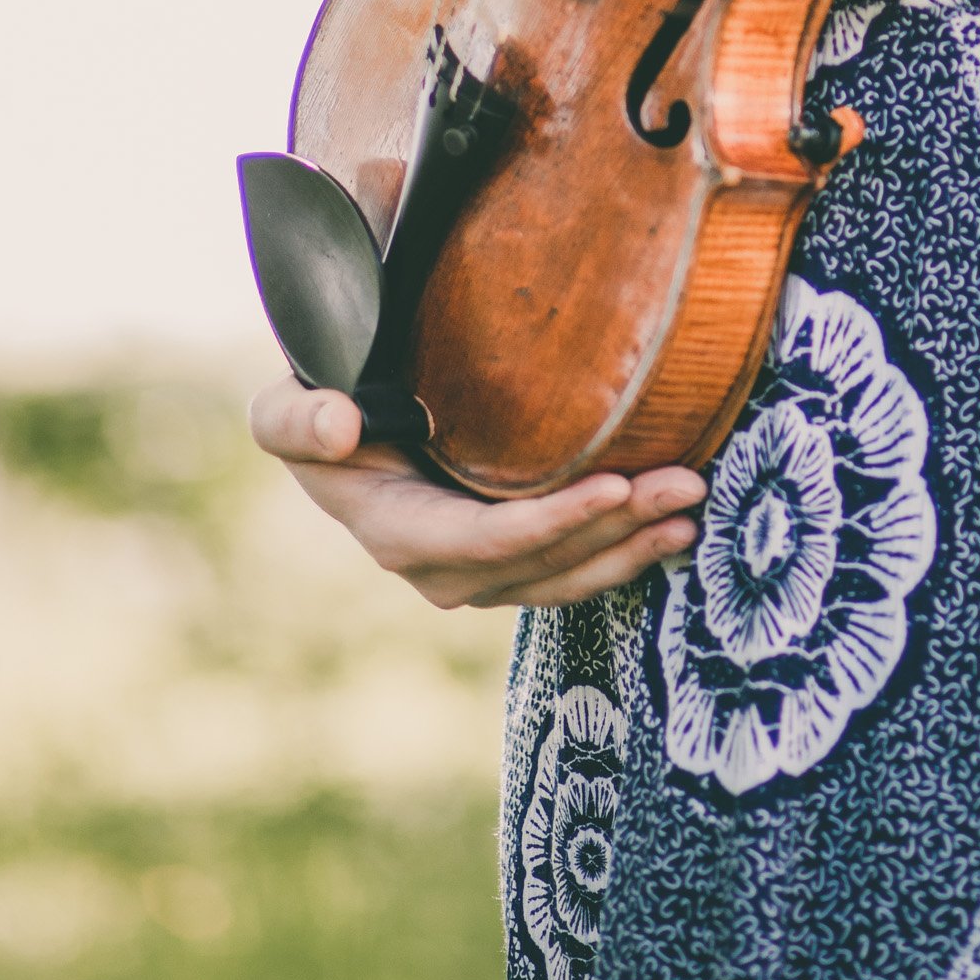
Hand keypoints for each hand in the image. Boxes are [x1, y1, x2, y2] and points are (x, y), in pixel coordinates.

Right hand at [249, 380, 704, 611]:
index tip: (615, 488)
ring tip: (693, 510)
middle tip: (685, 487)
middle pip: (540, 564)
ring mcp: (476, 570)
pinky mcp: (506, 559)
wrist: (334, 421)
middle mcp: (438, 566)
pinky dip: (622, 552)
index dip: (550, 523)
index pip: (483, 542)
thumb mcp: (287, 410)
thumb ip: (297, 417)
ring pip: (563, 575)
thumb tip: (340, 428)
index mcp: (395, 532)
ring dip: (632, 549)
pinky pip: (567, 567)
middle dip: (614, 533)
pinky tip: (674, 528)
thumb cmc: (316, 404)